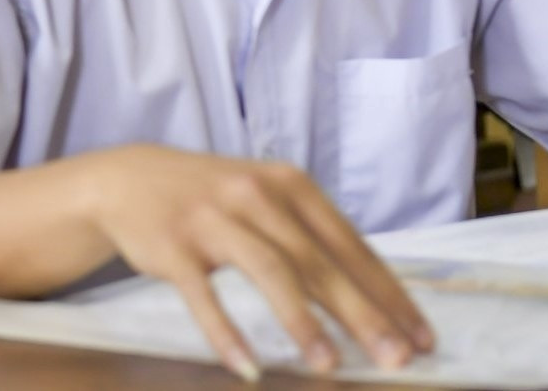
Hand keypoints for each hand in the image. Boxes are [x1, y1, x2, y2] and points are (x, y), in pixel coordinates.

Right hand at [85, 146, 431, 378]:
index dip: (387, 292)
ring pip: (269, 271)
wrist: (128, 180)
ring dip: (302, 322)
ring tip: (329, 365)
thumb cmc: (212, 198)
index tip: (419, 336)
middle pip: (317, 260)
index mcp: (288, 184)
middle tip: (395, 358)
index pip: (350, 244)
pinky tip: (249, 367)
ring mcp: (212, 218)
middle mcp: (254, 195)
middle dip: (361, 314)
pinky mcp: (173, 245)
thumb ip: (310, 236)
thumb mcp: (265, 197)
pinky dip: (227, 333)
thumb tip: (374, 297)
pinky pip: (204, 295)